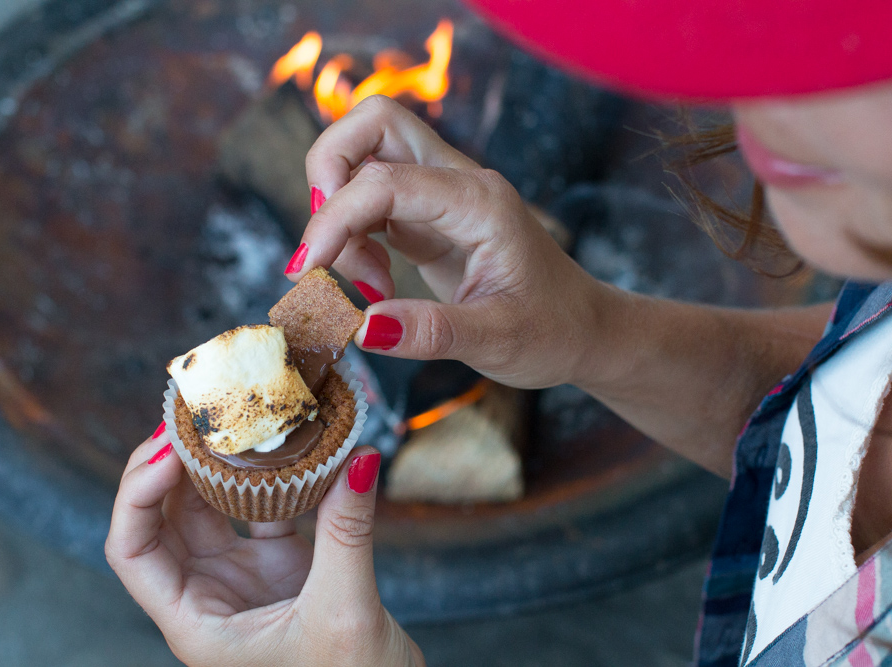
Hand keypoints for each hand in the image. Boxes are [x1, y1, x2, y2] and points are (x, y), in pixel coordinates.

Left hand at [105, 427, 423, 666]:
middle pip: (159, 522)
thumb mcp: (345, 611)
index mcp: (196, 624)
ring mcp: (240, 582)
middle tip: (191, 416)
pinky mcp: (276, 571)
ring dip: (213, 465)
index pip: (133, 551)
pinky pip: (260, 511)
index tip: (167, 448)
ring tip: (227, 420)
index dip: (136, 496)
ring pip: (206, 511)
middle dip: (167, 465)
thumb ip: (346, 533)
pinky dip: (269, 479)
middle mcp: (207, 600)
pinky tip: (284, 447)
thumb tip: (360, 461)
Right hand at [293, 95, 612, 389]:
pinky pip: (372, 199)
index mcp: (480, 202)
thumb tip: (360, 328)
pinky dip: (354, 235)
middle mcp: (460, 181)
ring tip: (370, 285)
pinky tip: (378, 285)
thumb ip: (431, 333)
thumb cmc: (552, 331)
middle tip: (328, 250)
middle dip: (327, 175)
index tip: (308, 273)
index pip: (386, 178)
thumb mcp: (497, 341)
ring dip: (339, 212)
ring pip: (365, 156)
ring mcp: (443, 193)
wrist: (582, 330)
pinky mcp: (429, 215)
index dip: (334, 218)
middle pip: (372, 122)